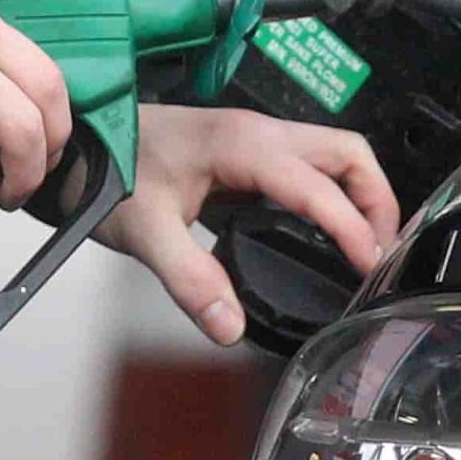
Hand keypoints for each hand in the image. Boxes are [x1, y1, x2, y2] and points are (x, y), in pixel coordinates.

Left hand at [98, 106, 400, 345]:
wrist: (79, 145)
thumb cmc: (108, 172)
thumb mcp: (146, 233)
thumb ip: (191, 281)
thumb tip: (230, 327)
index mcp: (242, 145)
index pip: (318, 187)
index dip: (351, 228)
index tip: (370, 267)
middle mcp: (257, 133)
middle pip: (347, 154)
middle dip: (376, 202)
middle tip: (381, 255)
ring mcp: (255, 137)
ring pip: (334, 153)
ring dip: (360, 194)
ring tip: (365, 245)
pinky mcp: (247, 150)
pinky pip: (310, 164)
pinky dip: (334, 193)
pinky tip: (325, 231)